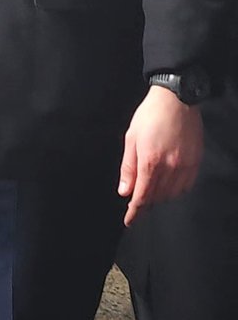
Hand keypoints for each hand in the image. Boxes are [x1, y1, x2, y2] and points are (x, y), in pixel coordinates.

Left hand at [118, 85, 203, 226]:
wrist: (176, 99)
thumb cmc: (150, 115)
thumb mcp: (131, 139)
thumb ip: (128, 168)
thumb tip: (125, 191)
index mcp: (150, 161)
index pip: (142, 196)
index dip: (135, 212)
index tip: (129, 221)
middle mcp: (169, 167)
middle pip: (156, 197)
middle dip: (145, 202)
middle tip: (137, 200)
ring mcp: (185, 165)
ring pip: (172, 194)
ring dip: (160, 196)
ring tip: (152, 189)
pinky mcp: (195, 161)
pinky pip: (186, 185)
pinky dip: (176, 190)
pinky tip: (168, 184)